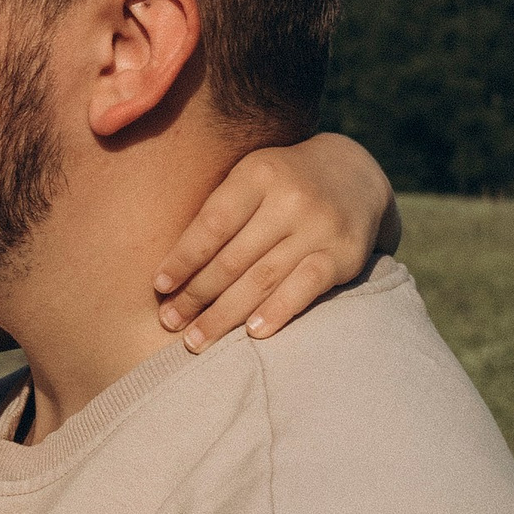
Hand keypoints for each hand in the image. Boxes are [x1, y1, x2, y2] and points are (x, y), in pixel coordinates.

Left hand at [152, 132, 396, 351]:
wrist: (353, 176)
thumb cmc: (281, 185)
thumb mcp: (251, 178)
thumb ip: (219, 213)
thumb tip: (170, 272)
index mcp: (258, 174)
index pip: (212, 225)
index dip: (183, 259)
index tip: (159, 287)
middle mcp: (290, 198)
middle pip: (234, 258)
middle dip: (197, 295)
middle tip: (169, 322)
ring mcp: (320, 227)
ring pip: (263, 278)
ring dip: (225, 314)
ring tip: (196, 339)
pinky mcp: (344, 254)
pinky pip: (305, 288)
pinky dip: (277, 311)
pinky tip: (253, 333)